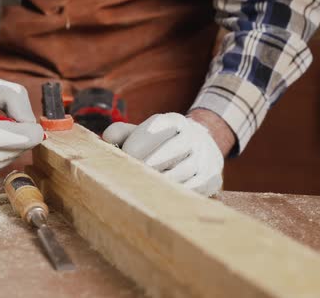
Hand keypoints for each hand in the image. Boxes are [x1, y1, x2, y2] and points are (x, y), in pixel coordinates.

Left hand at [102, 113, 223, 195]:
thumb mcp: (142, 132)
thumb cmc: (160, 143)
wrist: (201, 147)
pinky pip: (193, 189)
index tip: (124, 157)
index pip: (154, 129)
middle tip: (130, 177)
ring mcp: (205, 157)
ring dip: (159, 182)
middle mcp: (192, 136)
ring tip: (141, 188)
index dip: (135, 145)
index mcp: (173, 121)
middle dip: (146, 165)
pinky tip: (159, 197)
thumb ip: (121, 132)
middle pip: (168, 152)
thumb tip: (107, 139)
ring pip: (180, 172)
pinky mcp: (212, 178)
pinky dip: (174, 194)